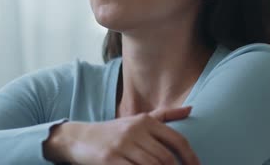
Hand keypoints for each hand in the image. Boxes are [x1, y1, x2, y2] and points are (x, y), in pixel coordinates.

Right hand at [44, 106, 199, 164]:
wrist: (79, 138)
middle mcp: (134, 130)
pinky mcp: (110, 160)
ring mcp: (122, 145)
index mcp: (145, 121)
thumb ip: (164, 115)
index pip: (176, 139)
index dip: (190, 156)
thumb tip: (190, 109)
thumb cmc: (113, 132)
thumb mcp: (137, 119)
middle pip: (166, 158)